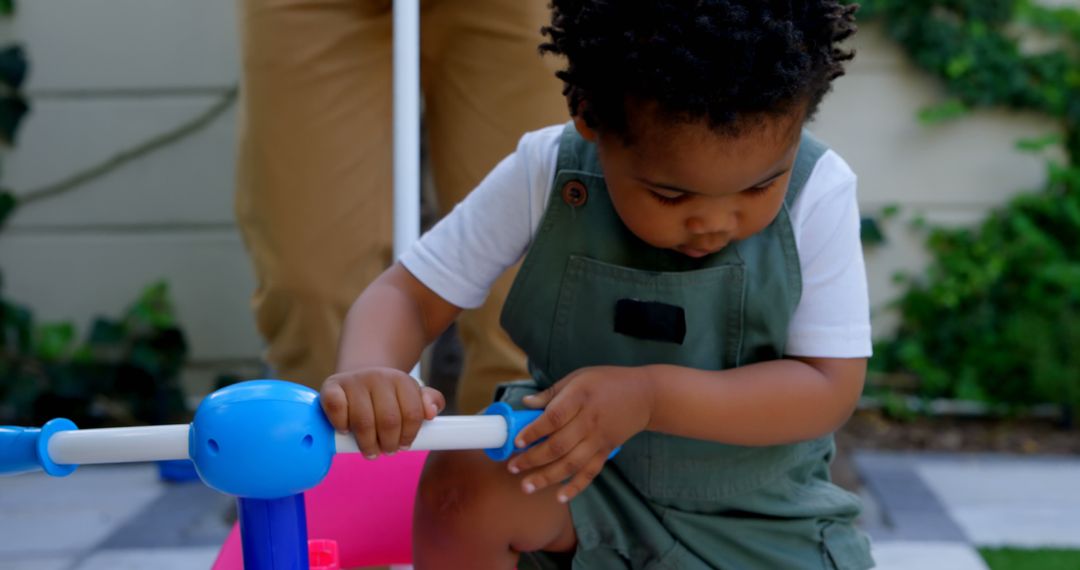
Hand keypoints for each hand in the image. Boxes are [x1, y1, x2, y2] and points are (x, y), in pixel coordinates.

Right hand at [321, 367, 444, 458]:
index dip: (409, 435)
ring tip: (370, 451)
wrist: (359, 378)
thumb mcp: (412, 395)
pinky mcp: (331, 386)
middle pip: (389, 420)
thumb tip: (431, 413)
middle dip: (389, 443)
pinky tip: (346, 430)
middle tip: (387, 451)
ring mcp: (354, 381)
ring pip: (363, 421)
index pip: (412, 413)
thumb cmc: (389, 395)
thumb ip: (430, 401)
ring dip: (367, 443)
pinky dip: (341, 424)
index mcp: (401, 380)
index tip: (403, 445)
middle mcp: (378, 376)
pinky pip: (336, 409)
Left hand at [507, 366, 653, 502]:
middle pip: (559, 445)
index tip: (517, 442)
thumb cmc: (606, 382)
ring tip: (527, 486)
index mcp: (580, 397)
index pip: (554, 418)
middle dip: (533, 459)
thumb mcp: (578, 377)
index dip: (534, 431)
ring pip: (571, 463)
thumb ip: (551, 393)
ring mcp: (599, 439)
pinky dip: (576, 486)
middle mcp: (589, 420)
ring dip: (548, 477)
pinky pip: (591, 472)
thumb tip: (525, 403)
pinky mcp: (607, 450)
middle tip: (513, 468)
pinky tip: (560, 497)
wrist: (645, 395)